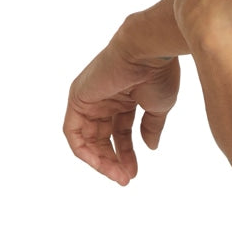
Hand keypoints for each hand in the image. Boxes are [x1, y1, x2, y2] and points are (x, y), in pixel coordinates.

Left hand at [63, 37, 180, 184]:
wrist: (147, 52)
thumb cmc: (158, 73)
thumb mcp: (158, 107)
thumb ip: (151, 127)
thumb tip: (150, 147)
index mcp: (124, 98)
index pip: (120, 132)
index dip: (126, 154)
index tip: (133, 172)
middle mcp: (104, 99)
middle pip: (103, 137)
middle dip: (113, 160)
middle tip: (125, 178)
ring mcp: (90, 99)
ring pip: (88, 138)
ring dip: (100, 160)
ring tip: (117, 176)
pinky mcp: (78, 99)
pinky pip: (73, 132)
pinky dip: (84, 151)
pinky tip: (99, 163)